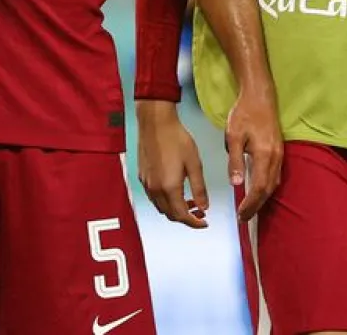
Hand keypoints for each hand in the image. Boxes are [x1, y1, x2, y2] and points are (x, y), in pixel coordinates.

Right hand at [137, 101, 208, 228]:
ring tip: (189, 201)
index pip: (182, 216)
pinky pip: (154, 197)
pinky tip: (174, 190)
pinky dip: (165, 200)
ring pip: (161, 207)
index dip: (194, 223)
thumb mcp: (194, 164)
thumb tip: (204, 207)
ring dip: (175, 209)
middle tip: (200, 212)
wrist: (155, 123)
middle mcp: (155, 189)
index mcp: (169, 188)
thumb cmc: (177, 139)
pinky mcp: (142, 176)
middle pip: (170, 214)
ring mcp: (146, 183)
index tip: (204, 222)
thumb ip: (199, 189)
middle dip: (186, 217)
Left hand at [226, 85, 282, 220]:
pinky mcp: (279, 151)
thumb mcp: (233, 135)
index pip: (259, 187)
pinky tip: (259, 191)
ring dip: (262, 198)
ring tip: (250, 209)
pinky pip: (275, 175)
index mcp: (264, 154)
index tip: (241, 215)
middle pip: (268, 189)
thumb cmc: (244, 113)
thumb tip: (237, 184)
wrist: (260, 95)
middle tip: (244, 219)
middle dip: (256, 206)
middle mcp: (275, 157)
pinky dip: (267, 187)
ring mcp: (279, 154)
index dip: (251, 203)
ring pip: (274, 183)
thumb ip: (235, 161)